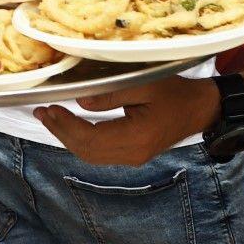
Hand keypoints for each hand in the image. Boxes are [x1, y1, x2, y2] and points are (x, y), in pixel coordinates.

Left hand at [34, 77, 220, 165]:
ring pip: (90, 155)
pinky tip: (71, 127)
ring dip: (68, 138)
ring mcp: (132, 158)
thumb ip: (112, 94)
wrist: (200, 109)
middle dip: (61, 132)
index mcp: (135, 137)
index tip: (49, 108)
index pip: (90, 138)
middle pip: (86, 151)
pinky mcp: (132, 156)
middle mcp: (132, 154)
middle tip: (42, 113)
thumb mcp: (145, 85)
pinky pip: (99, 154)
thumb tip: (80, 100)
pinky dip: (81, 142)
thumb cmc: (176, 93)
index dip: (66, 125)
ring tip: (50, 119)